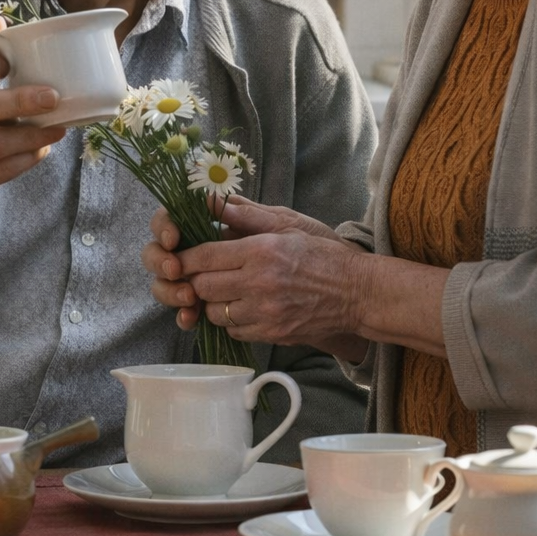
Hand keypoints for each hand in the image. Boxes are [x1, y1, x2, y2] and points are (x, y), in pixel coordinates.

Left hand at [141, 196, 364, 348]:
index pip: (205, 257)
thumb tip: (211, 202)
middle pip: (203, 286)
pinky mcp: (271, 334)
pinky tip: (241, 308)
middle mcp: (259, 283)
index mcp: (261, 251)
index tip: (180, 256)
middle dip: (196, 280)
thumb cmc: (321, 254)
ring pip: (215, 312)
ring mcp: (265, 313)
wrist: (355, 292)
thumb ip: (246, 217)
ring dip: (212, 303)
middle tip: (199, 274)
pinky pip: (234, 331)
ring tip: (223, 291)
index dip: (186, 258)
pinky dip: (230, 321)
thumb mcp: (287, 226)